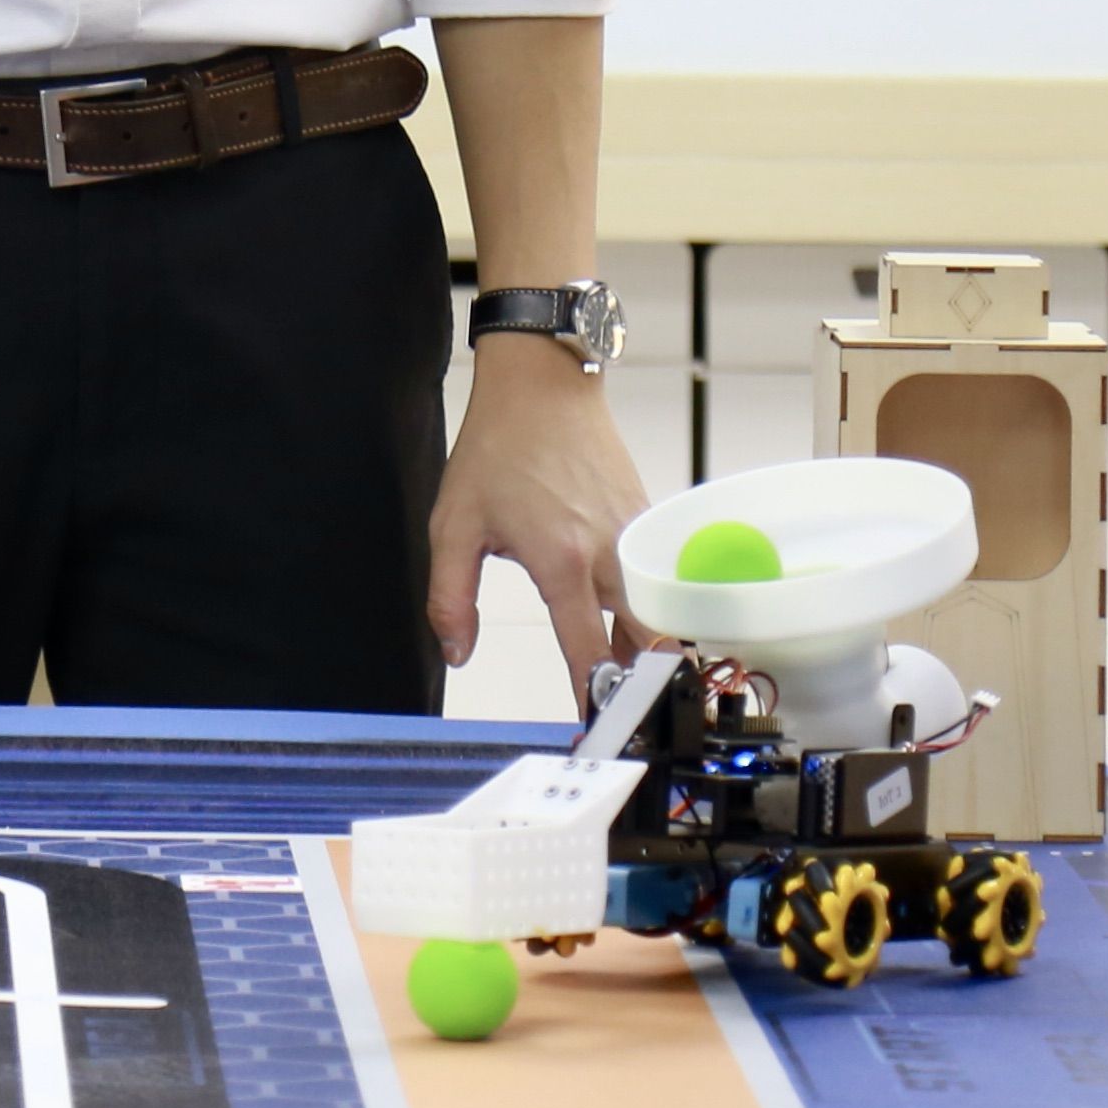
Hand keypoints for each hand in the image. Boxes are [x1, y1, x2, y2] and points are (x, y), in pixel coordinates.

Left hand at [432, 337, 644, 678]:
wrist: (543, 383)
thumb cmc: (498, 447)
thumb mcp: (453, 523)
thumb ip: (450, 596)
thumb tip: (457, 651)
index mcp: (561, 563)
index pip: (589, 651)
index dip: (593, 696)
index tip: (593, 724)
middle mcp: (608, 554)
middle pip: (644, 642)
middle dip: (636, 681)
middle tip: (619, 709)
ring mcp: (634, 535)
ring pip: (658, 612)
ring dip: (646, 646)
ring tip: (627, 676)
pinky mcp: (646, 517)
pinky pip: (655, 575)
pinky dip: (649, 603)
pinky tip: (629, 618)